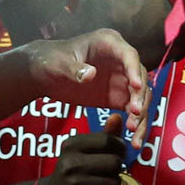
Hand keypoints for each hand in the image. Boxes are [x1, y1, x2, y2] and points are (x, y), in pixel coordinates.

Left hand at [27, 30, 148, 120]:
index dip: (135, 71)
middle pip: (141, 78)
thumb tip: (91, 74)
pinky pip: (133, 111)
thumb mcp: (59, 63)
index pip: (129, 56)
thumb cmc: (50, 60)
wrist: (43, 73)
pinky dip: (136, 124)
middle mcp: (121, 60)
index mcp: (109, 43)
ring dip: (141, 115)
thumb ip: (74, 69)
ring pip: (141, 97)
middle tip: (135, 114)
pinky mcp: (118, 97)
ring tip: (134, 132)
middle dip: (140, 97)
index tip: (136, 87)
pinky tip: (134, 140)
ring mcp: (122, 80)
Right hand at [30, 130, 130, 184]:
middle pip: (115, 162)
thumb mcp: (81, 150)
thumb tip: (117, 116)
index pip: (108, 141)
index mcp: (71, 146)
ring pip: (115, 183)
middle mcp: (71, 164)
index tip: (116, 152)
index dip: (119, 147)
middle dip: (116, 169)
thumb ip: (103, 135)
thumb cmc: (71, 170)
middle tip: (107, 172)